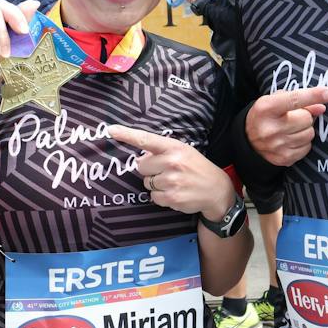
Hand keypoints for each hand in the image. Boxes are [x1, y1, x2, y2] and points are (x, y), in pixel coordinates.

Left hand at [107, 125, 234, 219]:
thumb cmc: (196, 168)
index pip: (146, 139)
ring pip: (147, 183)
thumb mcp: (183, 152)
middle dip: (150, 170)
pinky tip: (175, 193)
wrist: (216, 190)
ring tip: (174, 183)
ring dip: (157, 184)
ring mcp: (171, 180)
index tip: (111, 130)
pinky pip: (153, 197)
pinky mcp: (171, 197)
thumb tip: (139, 159)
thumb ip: (162, 152)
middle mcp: (172, 162)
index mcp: (174, 147)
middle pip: (140, 166)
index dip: (127, 134)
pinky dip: (161, 197)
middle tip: (167, 172)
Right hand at [246, 86, 327, 166]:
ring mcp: (277, 145)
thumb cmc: (265, 116)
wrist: (247, 141)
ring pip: (309, 134)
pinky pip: (307, 147)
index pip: (295, 99)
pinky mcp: (283, 158)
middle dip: (305, 116)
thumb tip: (321, 107)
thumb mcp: (275, 101)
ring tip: (291, 129)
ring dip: (305, 130)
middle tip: (294, 117)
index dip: (314, 96)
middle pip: (306, 119)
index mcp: (266, 108)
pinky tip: (291, 139)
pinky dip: (303, 142)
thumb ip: (299, 99)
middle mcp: (270, 128)